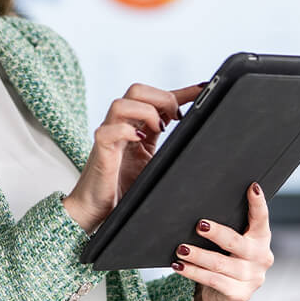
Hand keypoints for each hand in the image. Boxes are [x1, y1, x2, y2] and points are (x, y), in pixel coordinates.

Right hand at [63, 82, 201, 232]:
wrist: (97, 210)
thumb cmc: (123, 187)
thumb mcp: (153, 163)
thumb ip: (169, 147)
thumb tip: (195, 139)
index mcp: (135, 126)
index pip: (156, 99)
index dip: (180, 92)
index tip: (202, 90)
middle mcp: (120, 126)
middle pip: (137, 90)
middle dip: (162, 97)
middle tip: (177, 117)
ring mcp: (109, 137)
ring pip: (120, 104)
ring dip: (145, 111)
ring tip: (159, 128)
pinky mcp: (100, 152)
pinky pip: (106, 131)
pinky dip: (125, 130)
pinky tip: (139, 139)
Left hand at [172, 182, 272, 300]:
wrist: (224, 297)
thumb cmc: (226, 260)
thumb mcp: (232, 245)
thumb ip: (230, 228)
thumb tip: (202, 213)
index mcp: (261, 240)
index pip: (261, 219)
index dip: (258, 203)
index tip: (252, 188)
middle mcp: (261, 258)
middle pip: (236, 242)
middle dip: (216, 233)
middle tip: (199, 225)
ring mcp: (251, 278)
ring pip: (219, 263)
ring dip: (197, 255)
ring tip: (181, 249)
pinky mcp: (238, 294)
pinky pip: (211, 280)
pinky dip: (192, 272)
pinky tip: (179, 266)